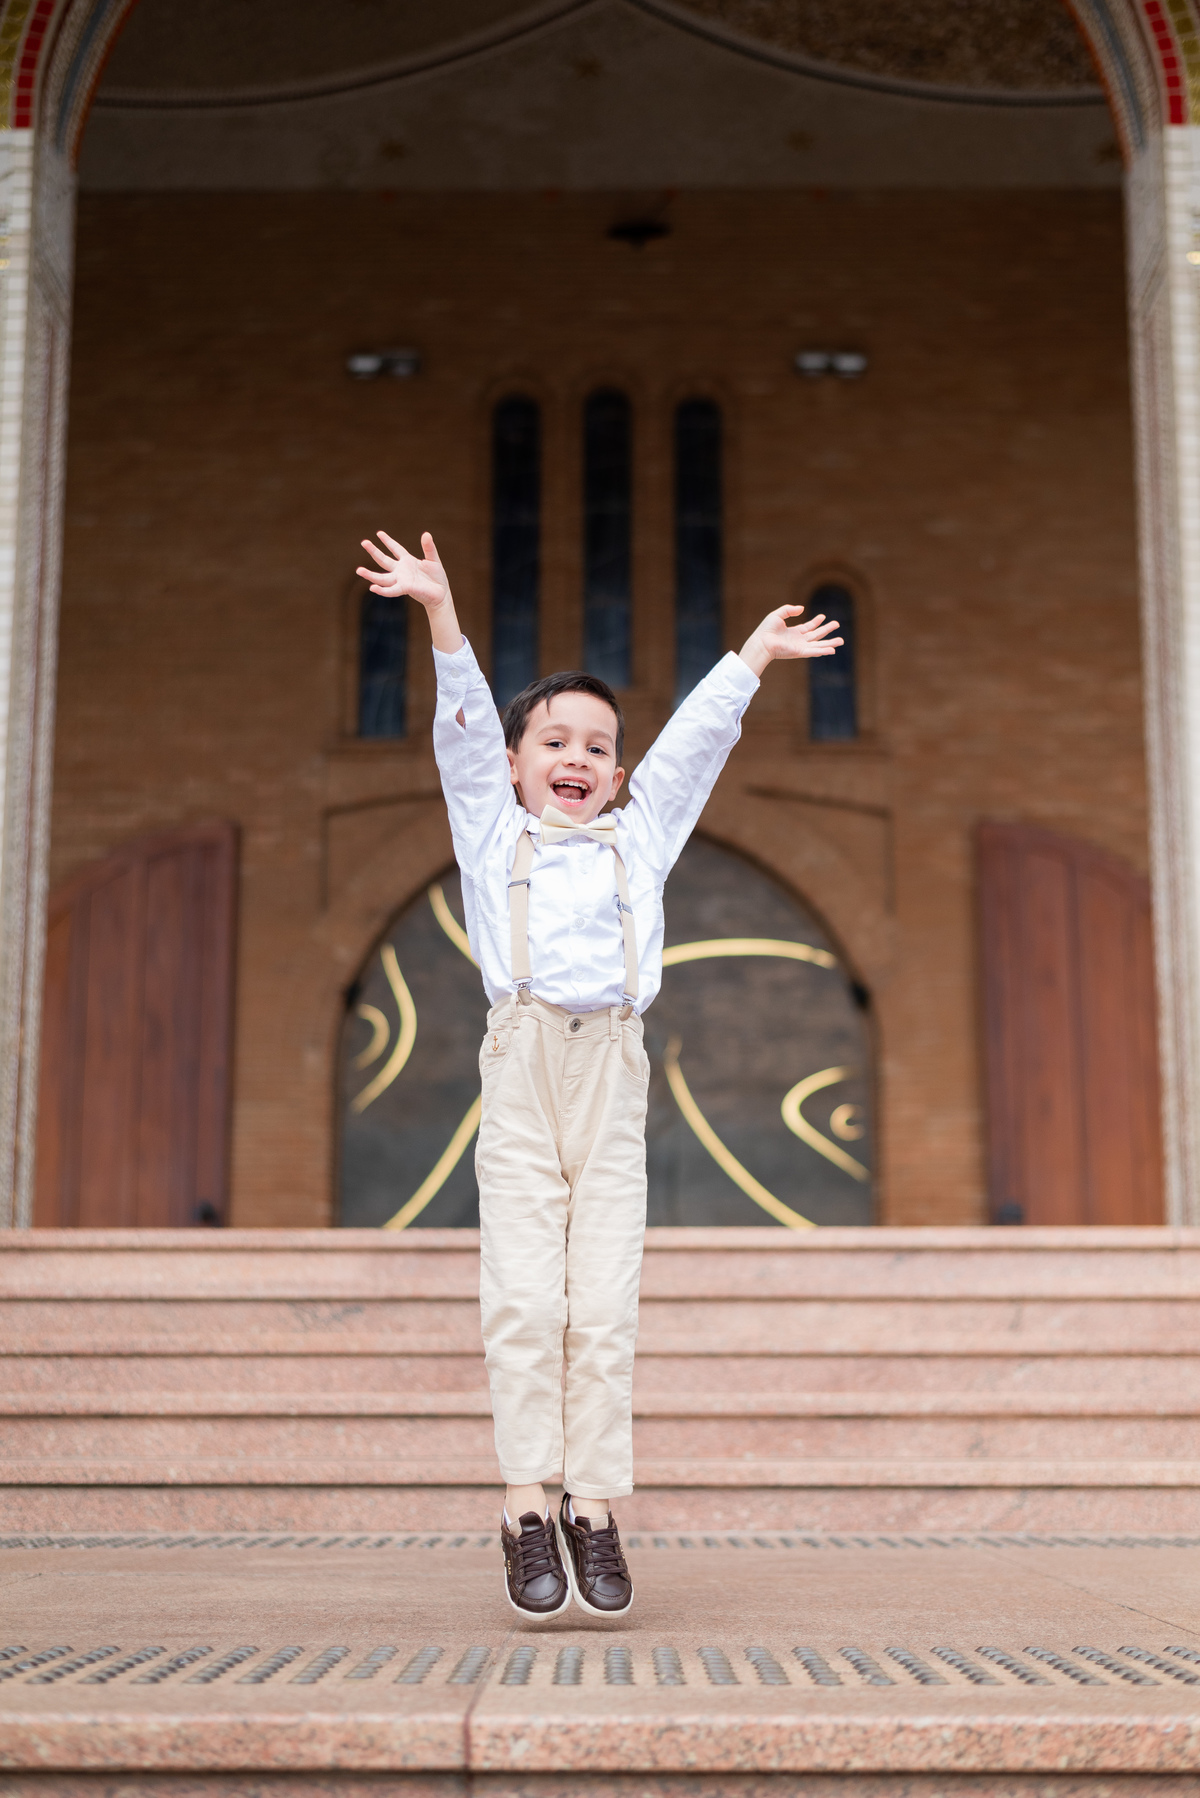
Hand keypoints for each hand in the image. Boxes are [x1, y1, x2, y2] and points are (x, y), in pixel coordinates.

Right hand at [356, 529, 462, 653]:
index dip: (388, 541)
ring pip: (382, 577)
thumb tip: (426, 534)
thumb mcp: (434, 559)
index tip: (379, 533)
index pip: (395, 549)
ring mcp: (401, 580)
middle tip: (363, 542)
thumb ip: (429, 548)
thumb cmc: (437, 577)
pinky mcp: (405, 588)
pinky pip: (391, 590)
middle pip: (384, 560)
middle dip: (374, 551)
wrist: (441, 594)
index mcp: (408, 561)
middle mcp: (401, 570)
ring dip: (370, 575)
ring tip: (359, 570)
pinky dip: (382, 590)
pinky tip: (372, 588)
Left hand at [739, 604, 842, 677]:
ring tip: (841, 640)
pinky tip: (833, 650)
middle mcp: (798, 640)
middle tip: (837, 624)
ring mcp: (800, 647)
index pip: (808, 627)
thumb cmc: (766, 630)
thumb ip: (789, 610)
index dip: (816, 622)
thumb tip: (802, 608)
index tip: (823, 616)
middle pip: (816, 635)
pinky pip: (814, 651)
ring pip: (819, 644)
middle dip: (827, 630)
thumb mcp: (778, 615)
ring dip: (830, 643)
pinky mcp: (800, 652)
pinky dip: (823, 651)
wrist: (762, 642)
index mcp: (793, 633)